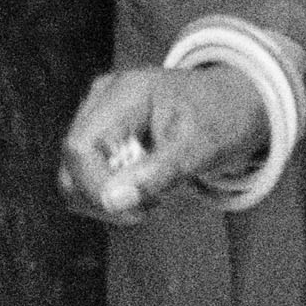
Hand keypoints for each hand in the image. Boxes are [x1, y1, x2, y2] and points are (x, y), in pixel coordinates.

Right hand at [54, 57, 269, 223]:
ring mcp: (98, 116)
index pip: (79, 149)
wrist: (234, 104)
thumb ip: (155, 174)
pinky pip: (91, 177)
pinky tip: (145, 187)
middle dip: (105, 197)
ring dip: (110, 199)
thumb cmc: (221, 117)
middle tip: (150, 206)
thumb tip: (112, 202)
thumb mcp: (198, 148)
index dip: (96, 188)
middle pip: (71, 163)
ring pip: (75, 175)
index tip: (135, 212)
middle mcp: (102, 100)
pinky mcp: (103, 135)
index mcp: (123, 93)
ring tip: (152, 194)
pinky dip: (115, 193)